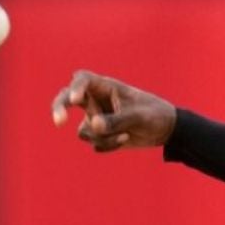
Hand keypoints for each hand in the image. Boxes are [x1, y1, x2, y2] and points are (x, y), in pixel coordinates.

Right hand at [51, 69, 176, 152]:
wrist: (164, 129)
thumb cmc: (153, 114)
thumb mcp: (138, 116)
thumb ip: (117, 120)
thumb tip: (93, 126)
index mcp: (105, 86)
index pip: (82, 79)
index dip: (76, 87)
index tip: (76, 99)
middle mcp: (95, 100)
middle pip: (65, 99)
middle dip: (59, 108)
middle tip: (60, 122)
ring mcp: (94, 117)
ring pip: (85, 130)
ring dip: (104, 137)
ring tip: (126, 134)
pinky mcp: (98, 133)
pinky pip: (95, 143)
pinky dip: (109, 145)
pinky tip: (125, 138)